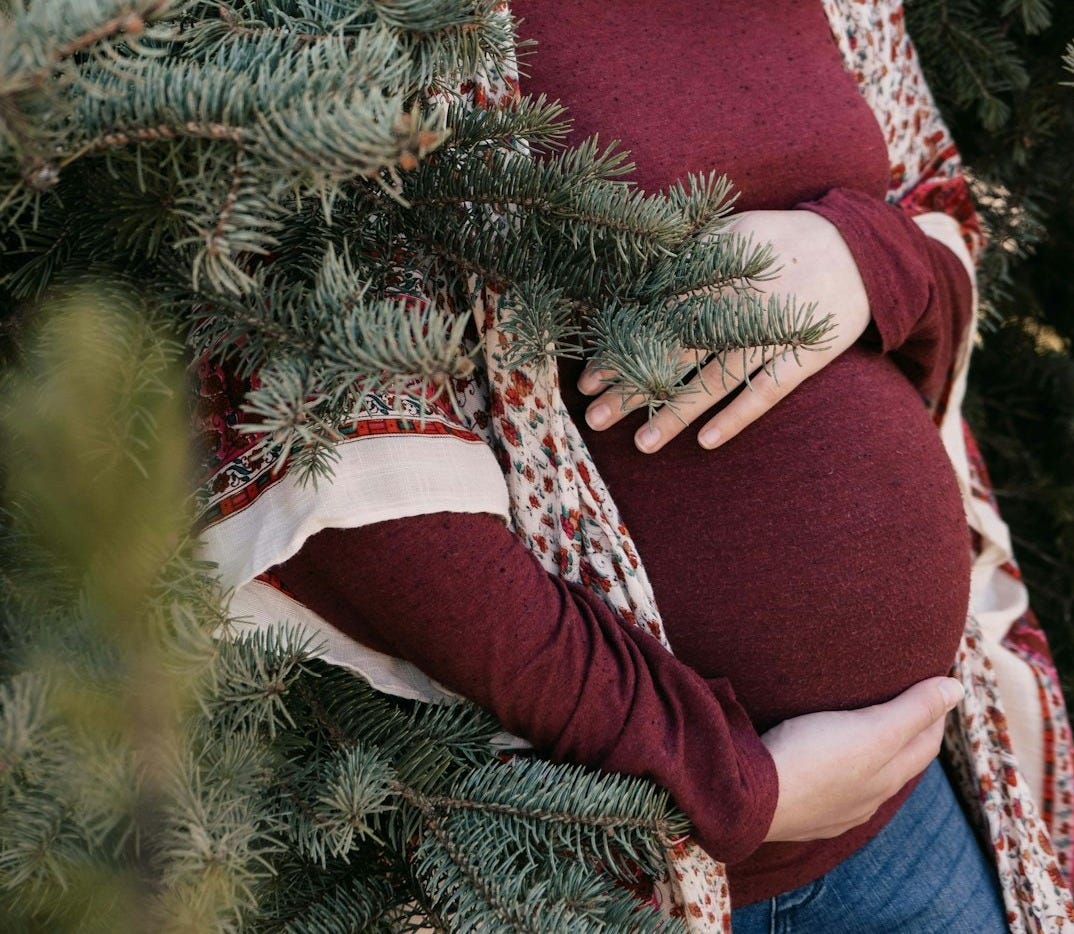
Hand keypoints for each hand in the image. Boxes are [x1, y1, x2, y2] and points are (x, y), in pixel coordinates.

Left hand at [579, 209, 870, 452]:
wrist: (861, 251)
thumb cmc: (782, 242)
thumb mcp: (732, 233)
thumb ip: (686, 250)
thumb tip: (633, 270)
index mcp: (717, 272)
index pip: (655, 317)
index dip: (620, 347)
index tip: (588, 377)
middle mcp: (740, 305)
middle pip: (675, 352)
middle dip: (633, 387)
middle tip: (595, 418)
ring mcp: (773, 333)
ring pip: (715, 379)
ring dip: (676, 413)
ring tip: (641, 445)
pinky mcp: (804, 356)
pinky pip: (768, 391)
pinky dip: (738, 415)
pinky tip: (706, 442)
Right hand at [760, 676, 963, 842]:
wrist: (751, 799)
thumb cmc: (813, 758)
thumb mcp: (872, 729)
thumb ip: (912, 710)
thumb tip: (957, 689)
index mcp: (888, 776)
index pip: (925, 743)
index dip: (933, 712)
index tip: (933, 684)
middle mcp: (868, 798)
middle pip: (900, 764)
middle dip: (910, 734)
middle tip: (908, 701)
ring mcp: (835, 811)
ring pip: (868, 782)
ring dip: (875, 757)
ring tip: (867, 731)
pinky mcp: (803, 814)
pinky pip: (835, 794)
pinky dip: (844, 774)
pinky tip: (828, 768)